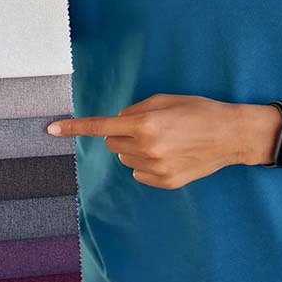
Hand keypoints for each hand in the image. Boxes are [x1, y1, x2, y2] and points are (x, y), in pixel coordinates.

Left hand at [48, 94, 281, 188]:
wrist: (231, 135)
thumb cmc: (199, 111)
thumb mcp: (166, 100)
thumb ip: (136, 110)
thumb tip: (116, 123)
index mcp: (145, 124)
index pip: (100, 127)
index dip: (73, 128)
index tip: (50, 129)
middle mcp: (146, 148)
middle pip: (112, 143)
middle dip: (122, 134)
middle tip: (148, 128)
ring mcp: (155, 169)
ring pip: (125, 159)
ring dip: (135, 150)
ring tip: (164, 141)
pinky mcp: (165, 182)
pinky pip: (139, 173)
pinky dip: (147, 165)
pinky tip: (169, 156)